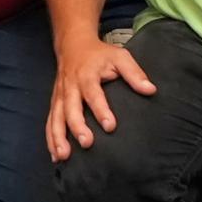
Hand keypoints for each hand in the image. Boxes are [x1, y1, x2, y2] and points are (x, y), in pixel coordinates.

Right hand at [46, 30, 157, 157]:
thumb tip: (151, 90)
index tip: (110, 126)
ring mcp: (60, 95)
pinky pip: (50, 121)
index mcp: (87, 75)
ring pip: (56, 117)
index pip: (93, 94)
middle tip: (87, 143)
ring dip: (58, 137)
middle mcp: (70, 86)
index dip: (101, 110)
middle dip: (77, 127)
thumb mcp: (119, 56)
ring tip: (64, 156)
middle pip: (71, 108)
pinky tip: (55, 156)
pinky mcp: (55, 102)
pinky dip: (50, 139)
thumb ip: (134, 73)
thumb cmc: (100, 54)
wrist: (73, 45)